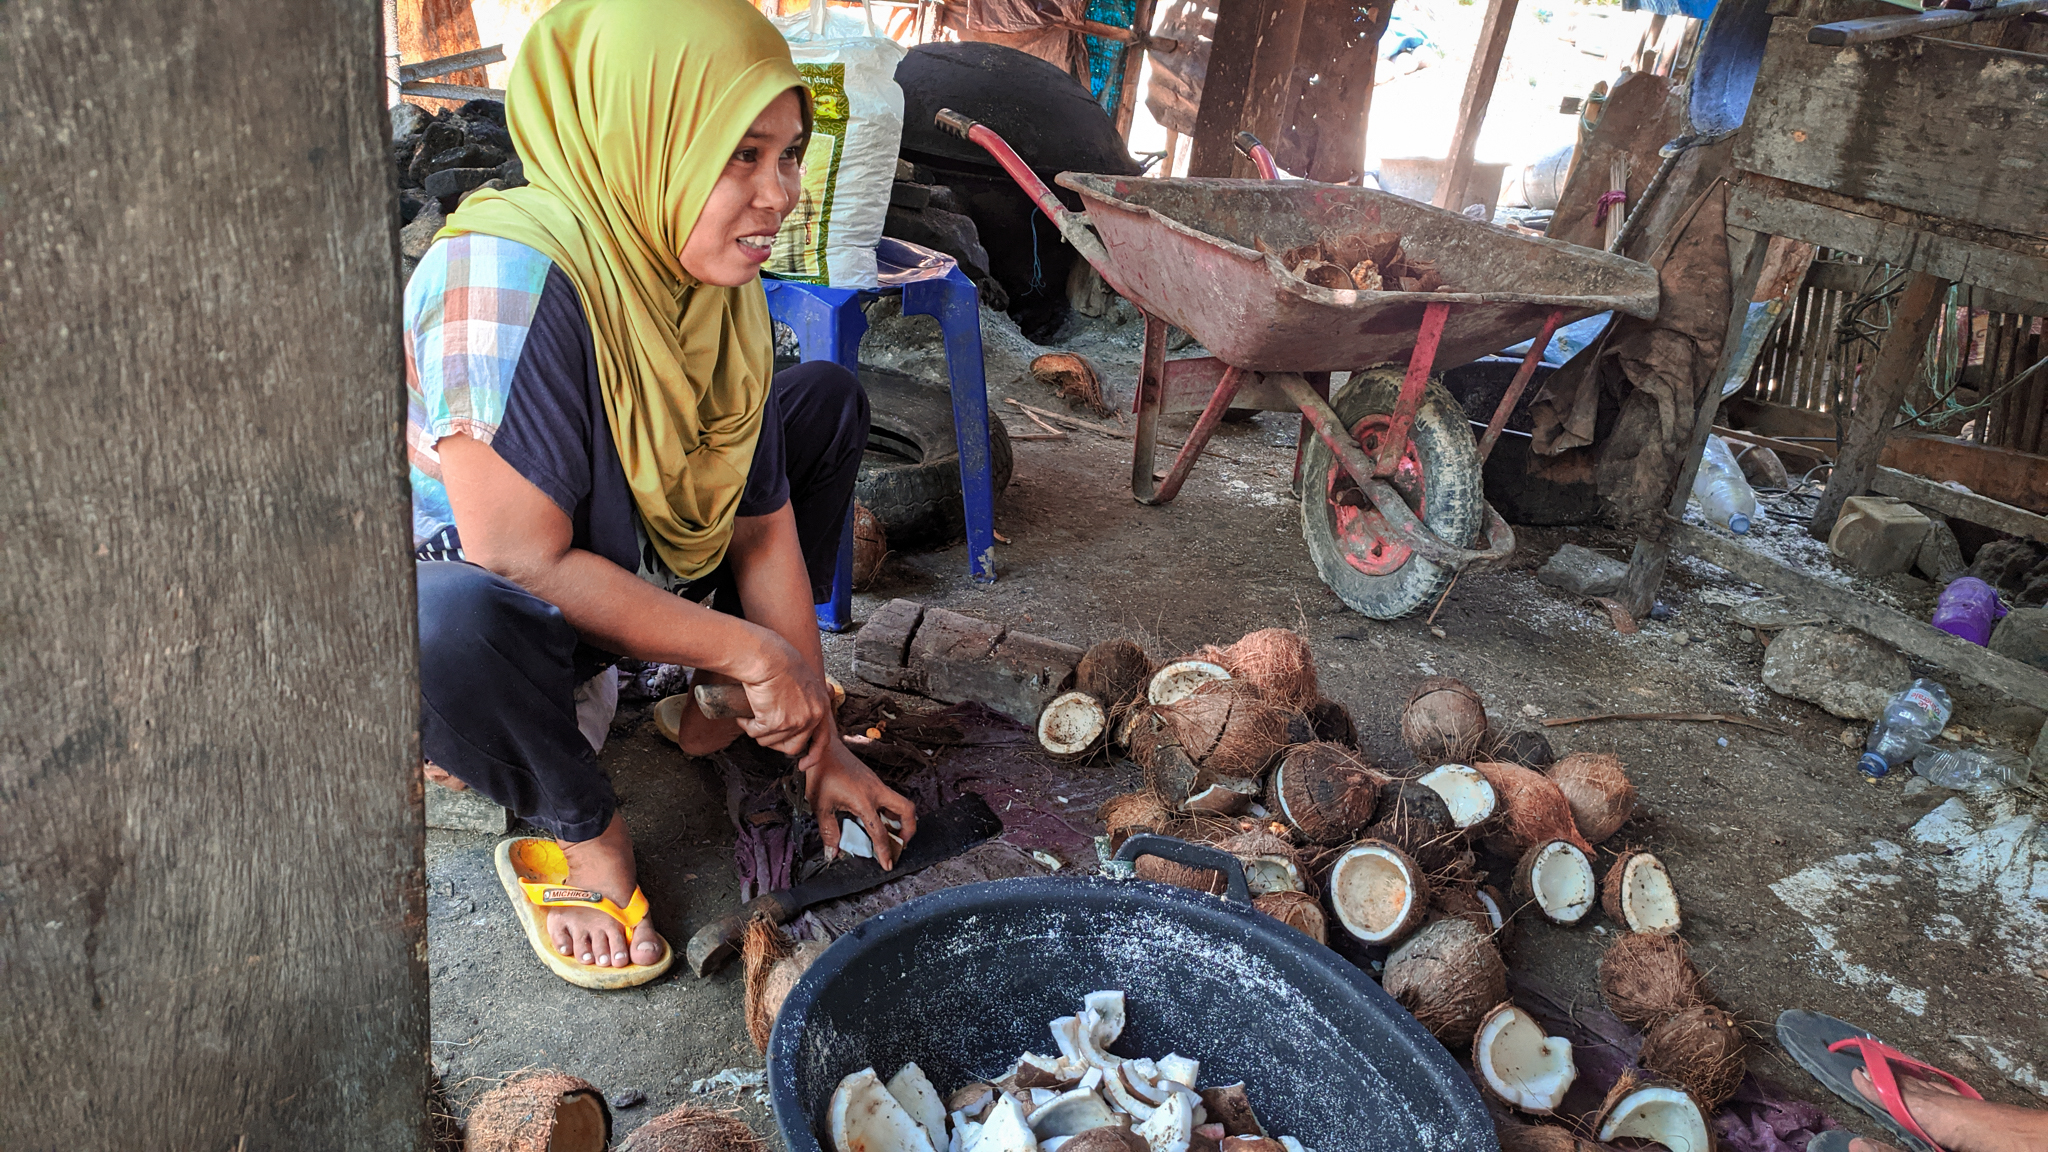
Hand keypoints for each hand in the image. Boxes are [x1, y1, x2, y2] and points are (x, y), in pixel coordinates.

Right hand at [733, 634, 832, 760]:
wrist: (767, 657)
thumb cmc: (780, 661)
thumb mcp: (804, 682)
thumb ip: (806, 701)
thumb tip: (796, 718)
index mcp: (820, 706)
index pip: (822, 740)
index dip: (813, 755)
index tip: (803, 764)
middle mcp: (811, 717)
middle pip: (793, 746)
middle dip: (776, 743)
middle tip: (764, 731)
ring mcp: (794, 722)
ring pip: (771, 742)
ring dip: (758, 731)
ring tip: (752, 715)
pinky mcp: (774, 723)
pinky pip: (756, 734)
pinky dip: (747, 726)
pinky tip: (744, 716)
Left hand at [807, 736, 918, 869]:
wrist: (821, 748)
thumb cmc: (820, 773)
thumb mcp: (821, 806)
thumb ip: (829, 831)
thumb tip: (832, 852)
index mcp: (864, 800)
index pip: (880, 832)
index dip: (885, 851)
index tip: (887, 864)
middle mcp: (876, 791)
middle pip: (907, 810)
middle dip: (909, 829)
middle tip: (901, 843)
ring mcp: (877, 784)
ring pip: (900, 802)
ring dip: (900, 819)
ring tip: (890, 834)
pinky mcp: (873, 780)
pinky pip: (889, 797)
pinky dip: (889, 810)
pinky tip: (877, 818)